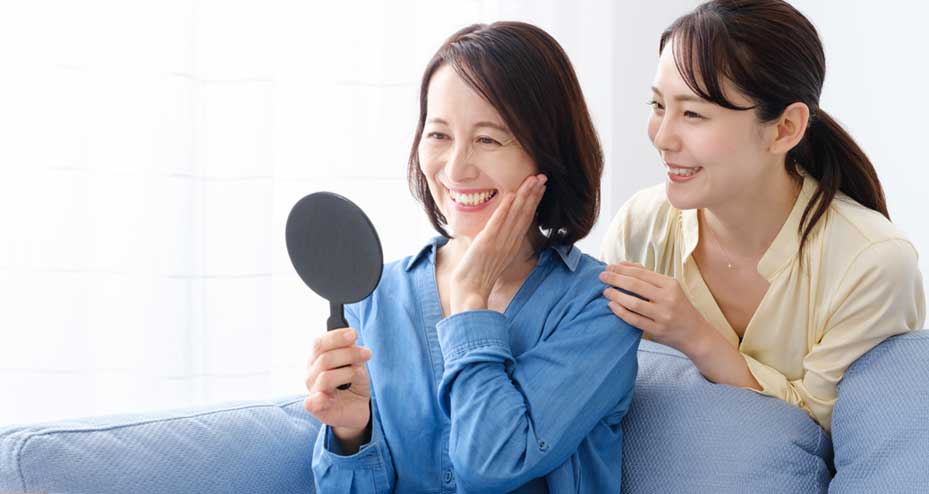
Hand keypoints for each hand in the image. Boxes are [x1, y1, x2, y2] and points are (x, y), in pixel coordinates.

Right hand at [303, 327, 372, 446]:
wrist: (357, 408)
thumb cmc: (353, 383)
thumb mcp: (356, 364)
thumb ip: (350, 353)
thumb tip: (350, 340)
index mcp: (316, 359)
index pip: (318, 344)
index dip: (336, 337)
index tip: (354, 334)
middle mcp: (311, 374)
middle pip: (325, 358)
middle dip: (349, 353)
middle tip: (367, 354)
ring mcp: (312, 392)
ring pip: (326, 377)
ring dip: (348, 372)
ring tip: (360, 374)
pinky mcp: (317, 409)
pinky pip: (313, 403)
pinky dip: (320, 399)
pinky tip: (329, 398)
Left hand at [449, 173, 546, 313]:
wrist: (469, 292)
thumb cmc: (477, 276)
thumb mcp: (492, 256)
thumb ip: (497, 242)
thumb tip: (497, 230)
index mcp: (512, 245)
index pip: (526, 219)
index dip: (534, 201)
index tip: (540, 186)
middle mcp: (509, 243)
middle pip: (525, 214)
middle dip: (534, 194)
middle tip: (543, 176)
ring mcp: (499, 243)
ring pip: (515, 215)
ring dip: (524, 196)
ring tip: (533, 179)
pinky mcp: (486, 244)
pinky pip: (497, 223)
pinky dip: (505, 209)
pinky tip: (511, 195)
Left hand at [599, 262, 711, 354]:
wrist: (695, 333)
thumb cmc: (678, 307)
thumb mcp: (669, 288)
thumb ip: (647, 276)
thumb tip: (622, 264)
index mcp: (671, 284)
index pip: (641, 273)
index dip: (622, 269)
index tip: (608, 267)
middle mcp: (668, 298)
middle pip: (636, 286)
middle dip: (615, 279)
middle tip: (601, 276)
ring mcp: (663, 315)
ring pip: (634, 303)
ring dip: (616, 295)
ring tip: (605, 291)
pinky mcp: (657, 330)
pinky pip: (634, 320)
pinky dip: (621, 312)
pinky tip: (611, 305)